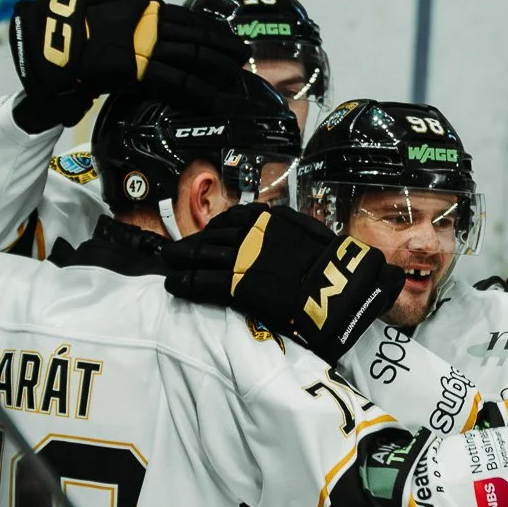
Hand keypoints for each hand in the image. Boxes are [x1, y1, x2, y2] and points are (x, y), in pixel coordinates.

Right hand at [7, 0, 248, 128]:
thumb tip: (143, 30)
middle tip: (242, 54)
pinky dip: (199, 89)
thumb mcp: (107, 16)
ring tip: (237, 73)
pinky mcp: (138, 68)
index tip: (226, 35)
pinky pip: (176, 80)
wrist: (50, 41)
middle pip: (196, 35)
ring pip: (192, 55)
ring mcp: (145, 45)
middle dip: (222, 46)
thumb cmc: (72, 32)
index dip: (209, 28)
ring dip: (218, 66)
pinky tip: (215, 96)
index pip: (185, 18)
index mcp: (143, 9)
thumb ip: (130, 23)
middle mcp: (149, 23)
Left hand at [164, 204, 404, 362]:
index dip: (215, 229)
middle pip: (211, 237)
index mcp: (270, 221)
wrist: (338, 286)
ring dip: (183, 261)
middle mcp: (250, 235)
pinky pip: (203, 282)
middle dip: (191, 245)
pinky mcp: (236, 285)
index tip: (206, 235)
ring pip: (202, 257)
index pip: (233, 220)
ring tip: (169, 265)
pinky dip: (185, 283)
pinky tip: (174, 284)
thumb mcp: (310, 234)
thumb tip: (285, 236)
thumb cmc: (333, 263)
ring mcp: (241, 259)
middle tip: (174, 251)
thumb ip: (290, 232)